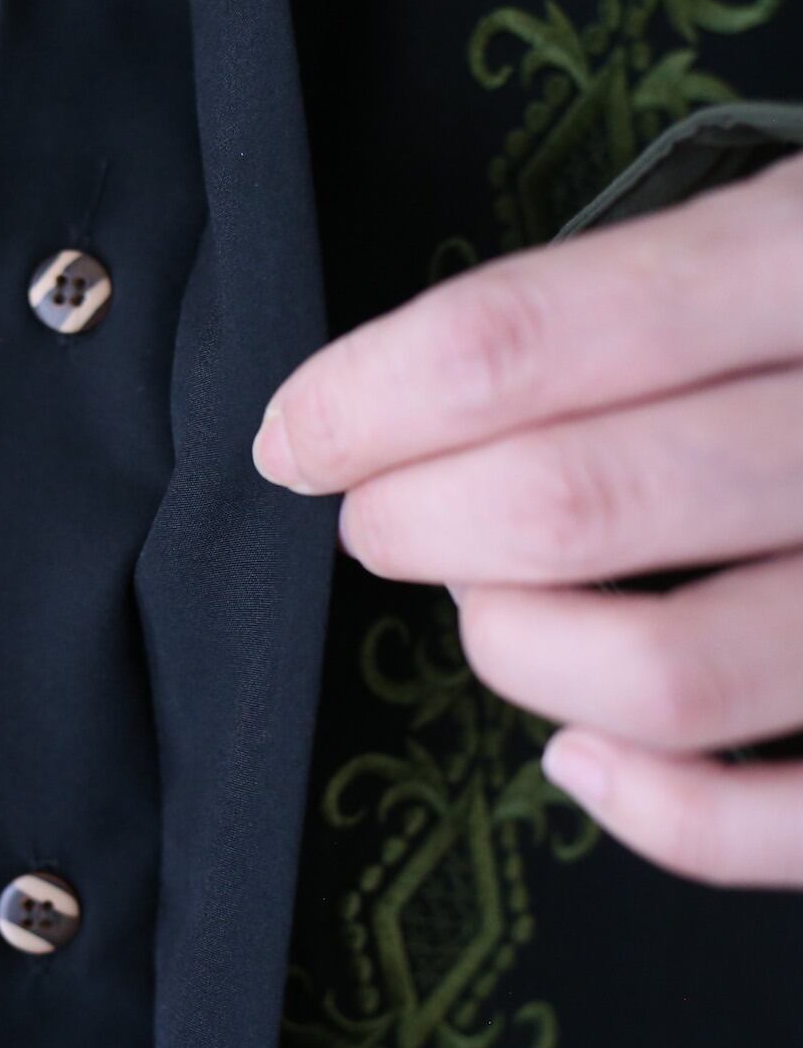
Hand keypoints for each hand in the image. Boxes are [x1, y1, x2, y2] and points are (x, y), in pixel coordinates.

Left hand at [252, 152, 802, 888]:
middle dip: (411, 523)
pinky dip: (655, 812)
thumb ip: (632, 296)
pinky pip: (788, 822)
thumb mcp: (782, 225)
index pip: (522, 341)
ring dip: (513, 651)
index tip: (295, 436)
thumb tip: (410, 403)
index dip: (363, 401)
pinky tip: (578, 753)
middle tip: (376, 516)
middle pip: (567, 506)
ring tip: (487, 608)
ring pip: (662, 675)